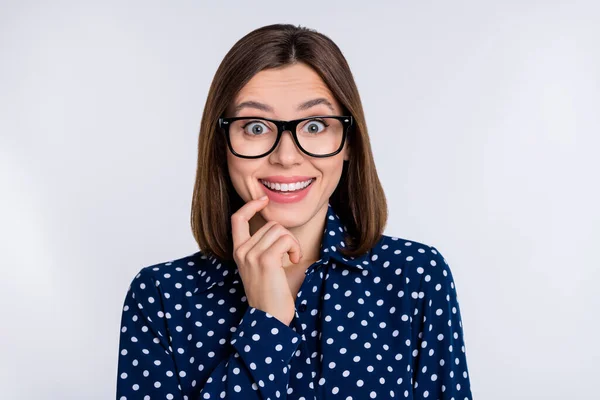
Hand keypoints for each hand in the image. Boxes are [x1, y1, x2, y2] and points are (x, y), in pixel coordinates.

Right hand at [231, 196, 302, 325]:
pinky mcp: (265, 260)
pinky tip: (294, 261)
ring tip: (291, 260)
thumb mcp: (261, 268)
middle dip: (286, 237)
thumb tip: (278, 228)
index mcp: (238, 252)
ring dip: (292, 243)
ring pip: (279, 230)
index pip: (237, 219)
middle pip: (270, 225)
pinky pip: (286, 239)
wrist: (269, 319)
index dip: (250, 205)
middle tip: (290, 255)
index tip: (263, 200)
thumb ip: (264, 248)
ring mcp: (251, 255)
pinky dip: (295, 248)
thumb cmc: (271, 296)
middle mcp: (242, 251)